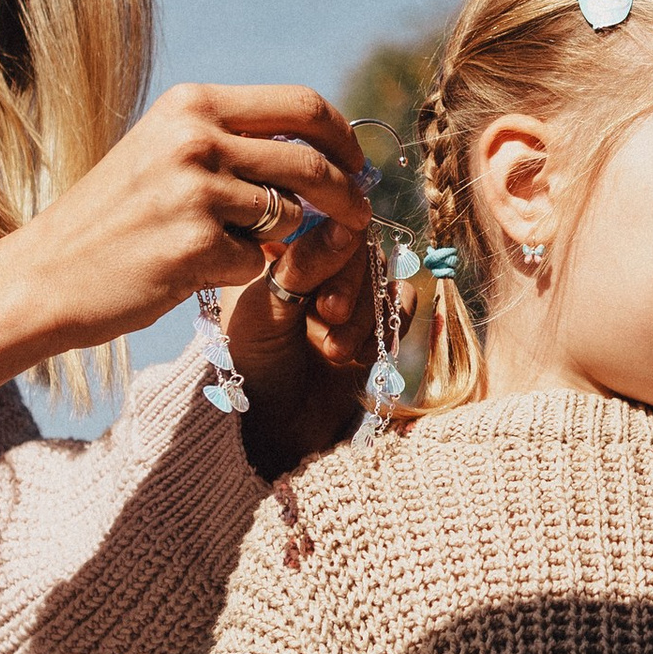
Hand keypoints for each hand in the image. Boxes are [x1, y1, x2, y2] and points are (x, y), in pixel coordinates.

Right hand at [0, 82, 369, 429]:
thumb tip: (322, 150)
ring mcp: (196, 193)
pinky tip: (188, 269)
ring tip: (215, 245)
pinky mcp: (195, 248)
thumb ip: (233, 142)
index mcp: (192, 104)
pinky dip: (237, 272)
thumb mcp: (166, 152)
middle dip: (347, 193)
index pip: (302, 104)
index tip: (356, 164)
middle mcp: (195, 138)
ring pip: (288, 218)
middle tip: (357, 217)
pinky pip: (257, 264)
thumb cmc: (114, 218)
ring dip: (271, 242)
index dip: (343, 137)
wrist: (45, 275)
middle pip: (312, 162)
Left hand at [223, 225, 376, 474]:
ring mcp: (344, 297)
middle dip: (348, 282)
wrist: (270, 435)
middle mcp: (312, 270)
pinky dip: (388, 325)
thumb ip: (306, 264)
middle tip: (327, 315)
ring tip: (335, 352)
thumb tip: (349, 222)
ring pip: (381, 276)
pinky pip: (400, 303)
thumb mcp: (265, 311)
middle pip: (356, 246)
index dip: (335, 229)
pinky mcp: (371, 325)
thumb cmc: (251, 370)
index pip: (318, 218)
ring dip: (364, 314)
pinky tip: (362, 356)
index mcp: (274, 254)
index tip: (341, 242)